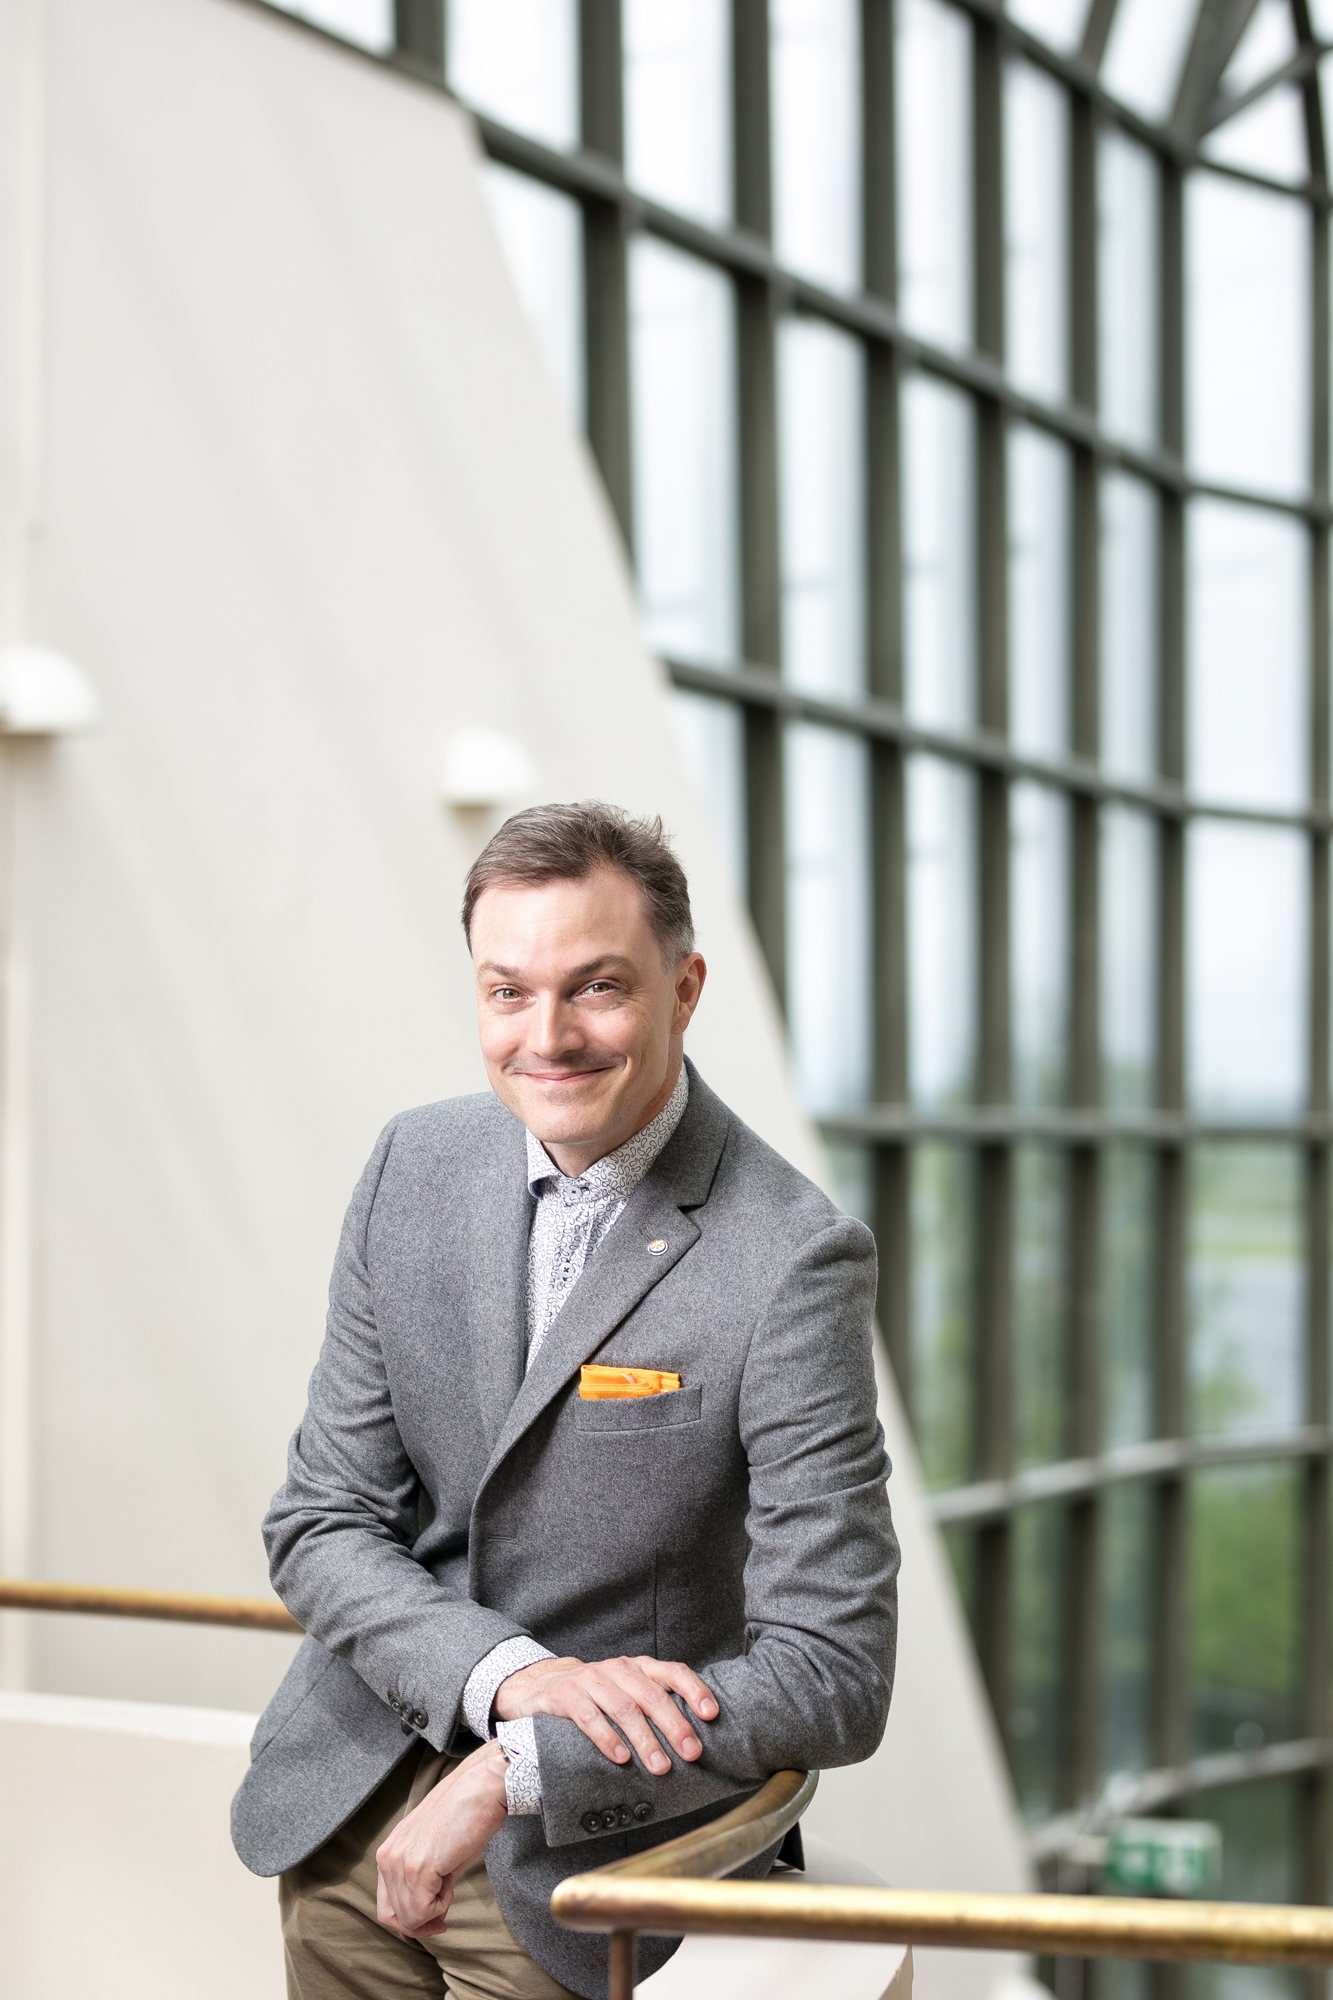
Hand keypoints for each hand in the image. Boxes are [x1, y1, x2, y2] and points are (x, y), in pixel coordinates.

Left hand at [375, 1740, 507, 1939]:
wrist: (482, 1790)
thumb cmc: (466, 1818)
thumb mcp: (438, 1856)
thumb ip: (425, 1885)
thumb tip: (429, 1917)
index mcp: (389, 1851)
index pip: (386, 1905)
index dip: (410, 1920)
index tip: (435, 1919)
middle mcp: (387, 1857)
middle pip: (391, 1916)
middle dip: (419, 1924)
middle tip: (442, 1920)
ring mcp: (399, 1861)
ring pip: (407, 1917)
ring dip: (433, 1912)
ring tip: (450, 1888)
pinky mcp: (417, 1866)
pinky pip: (422, 1910)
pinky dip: (440, 1908)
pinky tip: (451, 1885)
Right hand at [493, 1654, 718, 1776]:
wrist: (544, 1685)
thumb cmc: (599, 1695)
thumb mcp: (628, 1692)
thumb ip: (656, 1705)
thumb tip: (697, 1737)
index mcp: (639, 1668)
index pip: (672, 1672)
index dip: (694, 1690)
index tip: (711, 1714)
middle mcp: (618, 1669)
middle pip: (651, 1695)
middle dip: (674, 1725)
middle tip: (691, 1752)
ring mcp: (591, 1680)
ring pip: (624, 1708)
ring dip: (645, 1739)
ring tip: (660, 1766)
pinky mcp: (566, 1696)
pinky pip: (589, 1717)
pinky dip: (607, 1738)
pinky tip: (621, 1757)